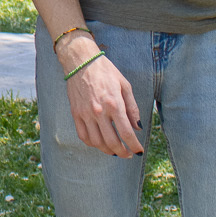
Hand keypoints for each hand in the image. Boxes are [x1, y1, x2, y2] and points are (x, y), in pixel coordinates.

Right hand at [58, 34, 142, 156]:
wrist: (81, 62)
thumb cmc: (106, 71)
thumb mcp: (125, 86)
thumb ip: (133, 108)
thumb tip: (138, 127)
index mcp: (114, 104)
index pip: (126, 133)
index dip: (135, 146)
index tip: (139, 151)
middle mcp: (99, 111)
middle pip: (112, 142)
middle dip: (123, 152)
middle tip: (128, 154)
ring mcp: (85, 114)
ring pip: (97, 142)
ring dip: (108, 150)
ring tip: (115, 151)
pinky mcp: (75, 113)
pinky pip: (83, 136)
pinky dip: (92, 144)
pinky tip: (100, 144)